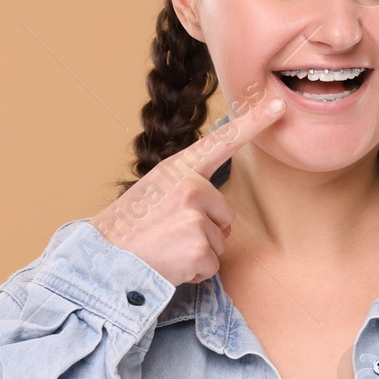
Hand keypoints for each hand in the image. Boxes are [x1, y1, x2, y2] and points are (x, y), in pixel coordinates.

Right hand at [90, 76, 286, 285]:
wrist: (98, 263)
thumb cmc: (127, 231)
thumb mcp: (153, 193)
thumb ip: (185, 188)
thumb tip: (219, 211)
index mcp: (177, 169)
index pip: (222, 141)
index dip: (254, 122)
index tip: (279, 106)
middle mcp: (189, 186)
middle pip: (225, 212)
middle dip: (205, 230)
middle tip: (168, 235)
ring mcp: (195, 215)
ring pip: (220, 240)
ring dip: (198, 252)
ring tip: (165, 249)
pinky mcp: (199, 246)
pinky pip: (212, 265)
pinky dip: (194, 272)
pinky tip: (169, 265)